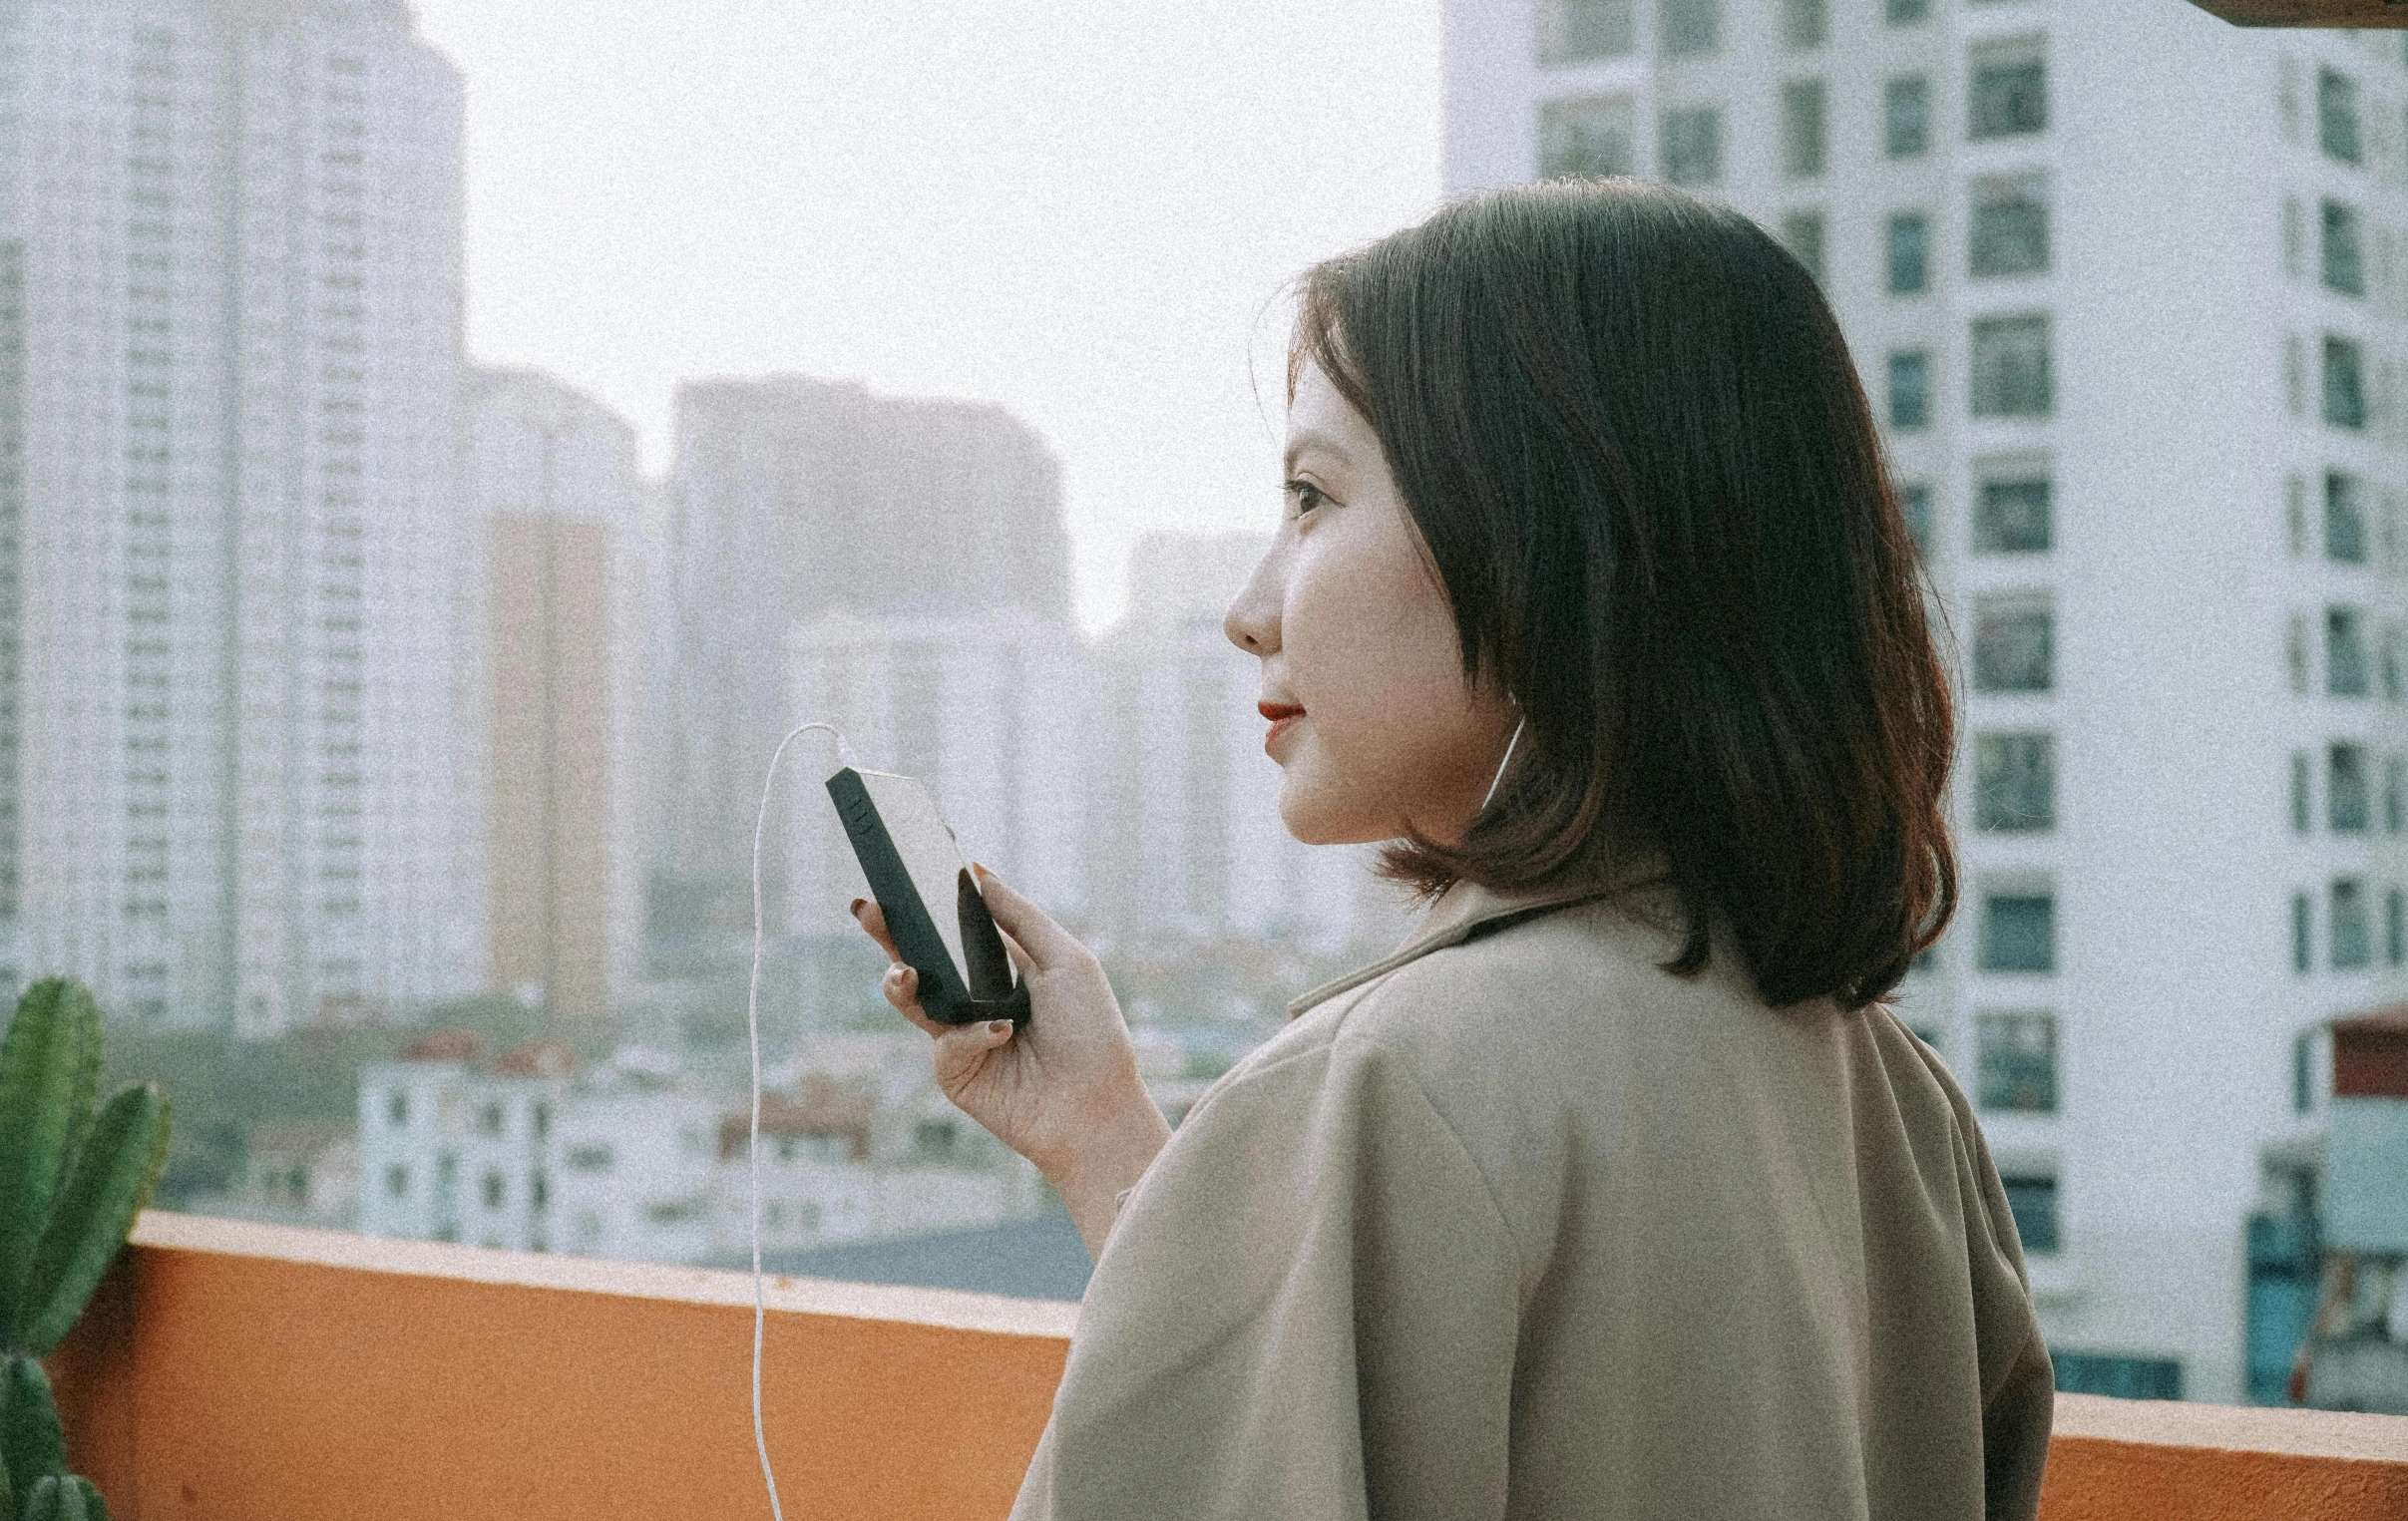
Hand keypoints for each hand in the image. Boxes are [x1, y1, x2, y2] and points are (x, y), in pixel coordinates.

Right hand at [850, 866, 1169, 1259]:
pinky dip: (970, 1035)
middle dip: (891, 935)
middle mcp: (978, 1000)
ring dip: (901, 983)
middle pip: (923, 961)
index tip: (902, 877)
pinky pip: (945, 1044)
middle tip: (867, 908)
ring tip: (903, 971)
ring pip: (915, 1002)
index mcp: (1005, 969)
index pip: (956, 931)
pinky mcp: (956, 1074)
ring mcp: (963, 1037)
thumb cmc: (1091, 1032)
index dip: (929, 907)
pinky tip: (1001, 1034)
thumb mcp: (1066, 959)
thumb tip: (980, 871)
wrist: (1096, 1105)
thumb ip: (1019, 916)